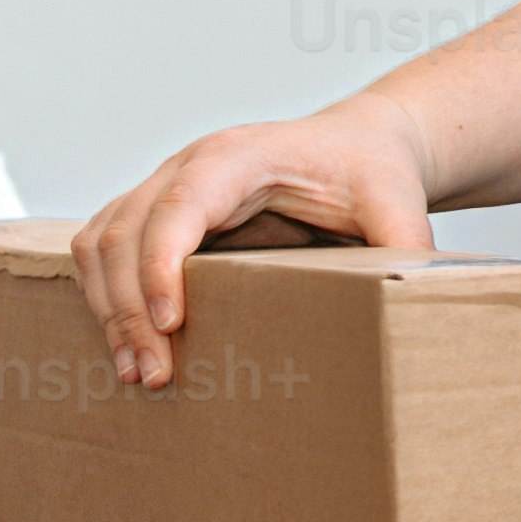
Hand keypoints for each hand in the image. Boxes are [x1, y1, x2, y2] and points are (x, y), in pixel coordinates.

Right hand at [68, 99, 433, 385]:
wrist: (359, 146)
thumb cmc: (372, 170)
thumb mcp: (398, 204)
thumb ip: (405, 245)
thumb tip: (418, 303)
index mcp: (239, 155)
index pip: (179, 205)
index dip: (162, 264)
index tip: (170, 325)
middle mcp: (189, 165)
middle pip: (127, 230)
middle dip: (129, 307)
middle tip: (152, 375)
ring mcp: (165, 186)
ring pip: (102, 240)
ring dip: (106, 307)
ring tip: (133, 372)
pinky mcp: (157, 211)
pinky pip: (105, 247)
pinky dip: (103, 296)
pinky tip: (124, 345)